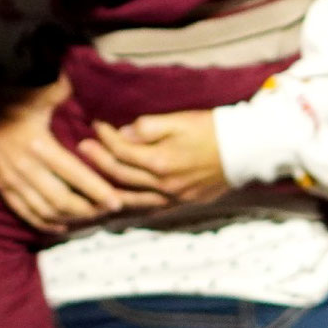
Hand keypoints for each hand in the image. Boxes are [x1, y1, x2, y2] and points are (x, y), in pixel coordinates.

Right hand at [0, 75, 167, 231]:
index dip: (96, 189)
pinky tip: (63, 225)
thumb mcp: (35, 96)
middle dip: (89, 210)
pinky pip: (26, 214)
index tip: (116, 199)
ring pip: (46, 211)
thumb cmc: (9, 103)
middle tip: (109, 211)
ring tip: (92, 218)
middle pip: (62, 200)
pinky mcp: (3, 189)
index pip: (72, 173)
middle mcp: (25, 168)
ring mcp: (12, 182)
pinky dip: (46, 224)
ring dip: (71, 219)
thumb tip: (83, 79)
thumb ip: (60, 91)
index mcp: (37, 144)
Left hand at [78, 111, 228, 205]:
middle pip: (121, 176)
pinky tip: (121, 197)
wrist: (246, 150)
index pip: (122, 151)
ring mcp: (174, 197)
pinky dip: (133, 202)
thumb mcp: (178, 120)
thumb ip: (147, 128)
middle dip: (99, 160)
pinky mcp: (184, 202)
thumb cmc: (212, 129)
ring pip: (133, 198)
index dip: (105, 137)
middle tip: (81, 147)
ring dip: (109, 186)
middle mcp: (164, 186)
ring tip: (91, 176)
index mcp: (161, 162)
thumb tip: (123, 133)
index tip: (96, 124)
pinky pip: (150, 207)